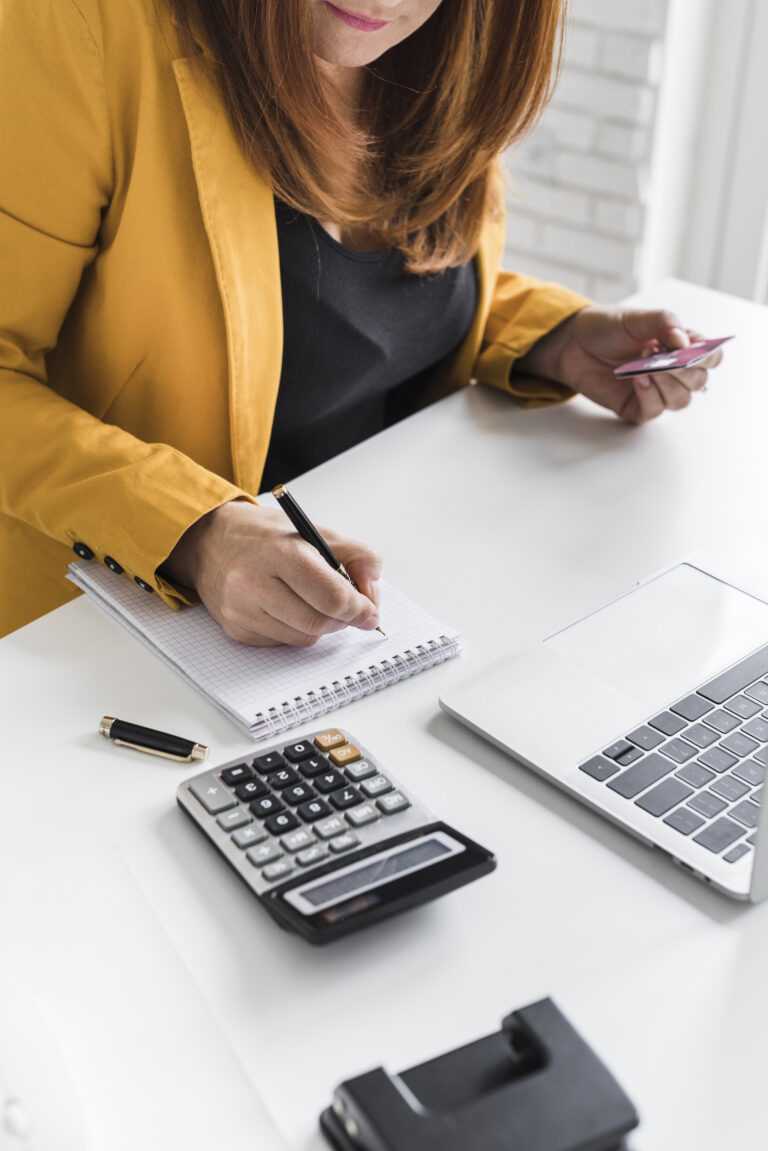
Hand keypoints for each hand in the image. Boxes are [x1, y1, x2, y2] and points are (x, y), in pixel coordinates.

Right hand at [164, 501, 381, 645]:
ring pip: (303, 638)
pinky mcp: (236, 630)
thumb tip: (373, 584)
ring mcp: (242, 610)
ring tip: (314, 602)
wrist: (208, 542)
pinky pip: (283, 642)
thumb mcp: (312, 529)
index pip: (331, 596)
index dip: (359, 608)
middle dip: (342, 619)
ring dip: (320, 626)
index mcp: (280, 552)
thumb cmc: (264, 536)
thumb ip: (353, 553)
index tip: (369, 611)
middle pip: (319, 623)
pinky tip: (287, 608)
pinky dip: (296, 630)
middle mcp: (254, 583)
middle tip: (349, 609)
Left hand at [518, 306, 724, 423]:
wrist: (573, 342)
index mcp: (680, 347)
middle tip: (661, 356)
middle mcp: (672, 372)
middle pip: (698, 382)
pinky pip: (654, 411)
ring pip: (680, 400)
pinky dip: (648, 395)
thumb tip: (685, 344)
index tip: (691, 349)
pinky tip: (636, 379)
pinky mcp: (635, 407)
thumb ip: (665, 324)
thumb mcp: (637, 318)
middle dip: (684, 371)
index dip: (708, 357)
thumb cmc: (607, 328)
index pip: (711, 358)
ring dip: (666, 383)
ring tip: (644, 366)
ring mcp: (655, 391)